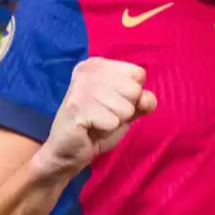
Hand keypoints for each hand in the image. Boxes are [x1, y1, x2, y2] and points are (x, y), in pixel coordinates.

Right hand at [32, 58, 156, 180]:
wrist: (68, 150)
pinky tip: (90, 127)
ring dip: (115, 121)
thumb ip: (143, 100)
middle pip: (134, 90)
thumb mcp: (127, 109)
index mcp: (99, 64)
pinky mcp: (76, 107)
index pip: (138, 73)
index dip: (132, 94)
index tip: (112, 101)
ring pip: (125, 107)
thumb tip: (146, 99)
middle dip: (124, 109)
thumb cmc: (99, 125)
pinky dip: (106, 129)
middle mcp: (88, 70)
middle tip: (103, 114)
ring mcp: (81, 87)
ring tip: (97, 121)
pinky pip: (113, 121)